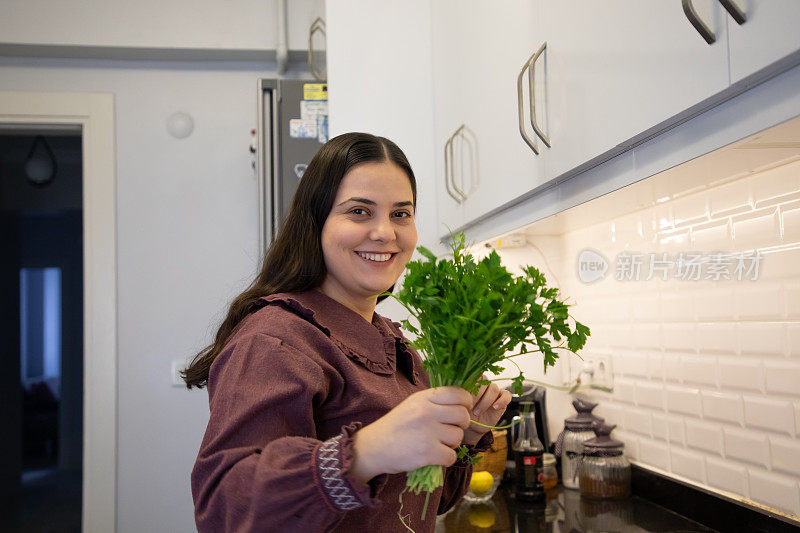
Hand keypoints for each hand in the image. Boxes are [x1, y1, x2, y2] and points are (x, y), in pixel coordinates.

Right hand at [350, 386, 472, 483]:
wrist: (373, 447)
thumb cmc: (396, 426)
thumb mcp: (412, 405)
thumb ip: (434, 403)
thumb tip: (462, 404)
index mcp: (424, 398)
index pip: (458, 393)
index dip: (466, 402)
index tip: (463, 409)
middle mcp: (426, 412)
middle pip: (463, 415)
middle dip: (461, 425)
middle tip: (449, 430)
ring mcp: (427, 432)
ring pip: (458, 437)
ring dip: (452, 444)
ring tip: (437, 444)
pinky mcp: (427, 452)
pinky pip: (452, 456)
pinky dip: (446, 459)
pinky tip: (435, 456)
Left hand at [462, 376, 511, 445]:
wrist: (474, 426)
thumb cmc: (465, 414)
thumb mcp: (461, 405)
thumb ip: (463, 395)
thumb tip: (464, 389)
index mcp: (473, 382)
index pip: (474, 376)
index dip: (471, 387)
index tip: (465, 399)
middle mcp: (483, 384)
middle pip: (484, 381)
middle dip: (478, 396)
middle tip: (471, 407)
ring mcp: (493, 390)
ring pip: (494, 388)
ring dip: (486, 401)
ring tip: (478, 412)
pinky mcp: (503, 398)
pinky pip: (507, 395)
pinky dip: (501, 401)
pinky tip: (494, 407)